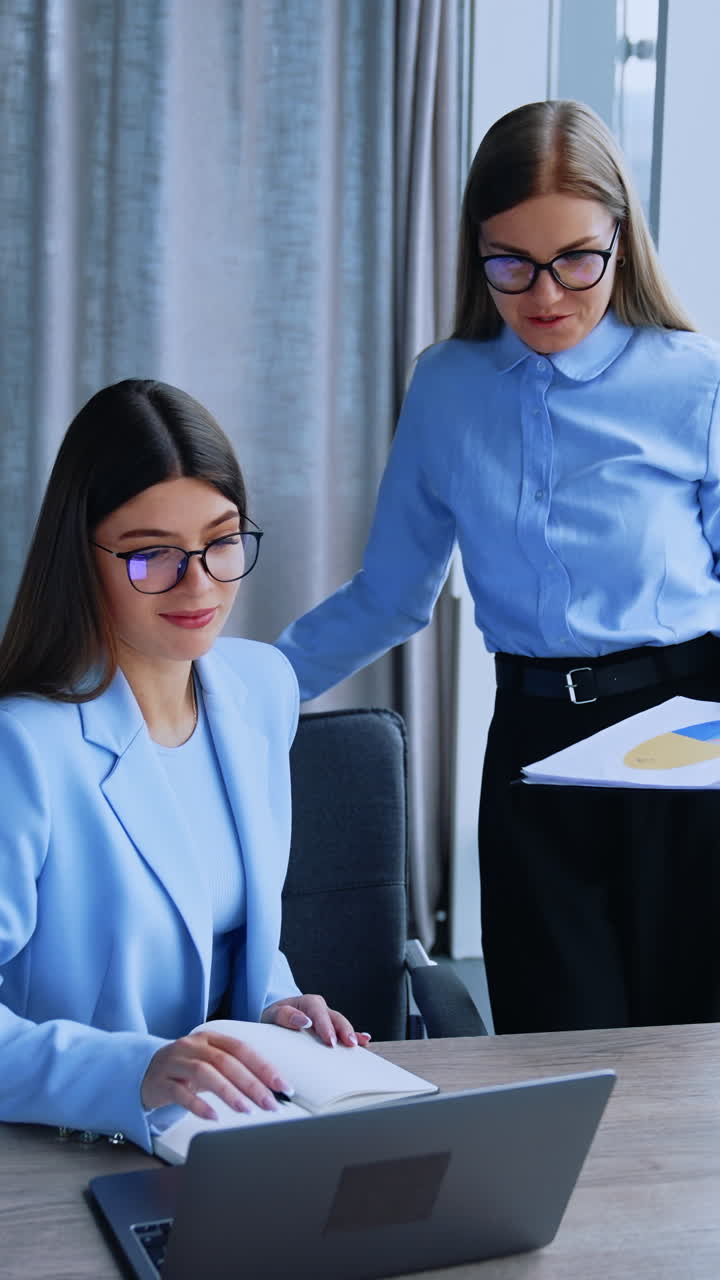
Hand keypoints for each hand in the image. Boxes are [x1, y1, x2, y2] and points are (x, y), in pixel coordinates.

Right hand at [141, 1031, 294, 1121]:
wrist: (143, 1072)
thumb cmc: (185, 1069)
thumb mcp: (210, 1063)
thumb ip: (235, 1071)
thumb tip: (270, 1090)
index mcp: (211, 1038)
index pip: (242, 1049)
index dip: (265, 1067)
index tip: (283, 1086)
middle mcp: (194, 1046)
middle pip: (227, 1061)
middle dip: (252, 1084)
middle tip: (271, 1104)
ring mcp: (176, 1062)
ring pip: (206, 1073)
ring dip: (230, 1093)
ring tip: (246, 1110)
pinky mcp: (161, 1081)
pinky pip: (181, 1093)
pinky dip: (199, 1105)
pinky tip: (213, 1117)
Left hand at [262, 993, 371, 1047]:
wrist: (274, 1020)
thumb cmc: (273, 1018)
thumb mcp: (272, 1015)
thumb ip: (284, 1015)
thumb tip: (303, 1020)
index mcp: (307, 1002)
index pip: (318, 1012)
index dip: (325, 1026)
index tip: (330, 1041)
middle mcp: (320, 1009)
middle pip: (335, 1017)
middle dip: (343, 1030)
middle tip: (349, 1044)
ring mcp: (327, 1019)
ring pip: (342, 1024)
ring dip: (351, 1034)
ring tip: (359, 1044)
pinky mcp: (330, 1029)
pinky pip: (344, 1032)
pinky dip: (355, 1035)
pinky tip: (365, 1040)